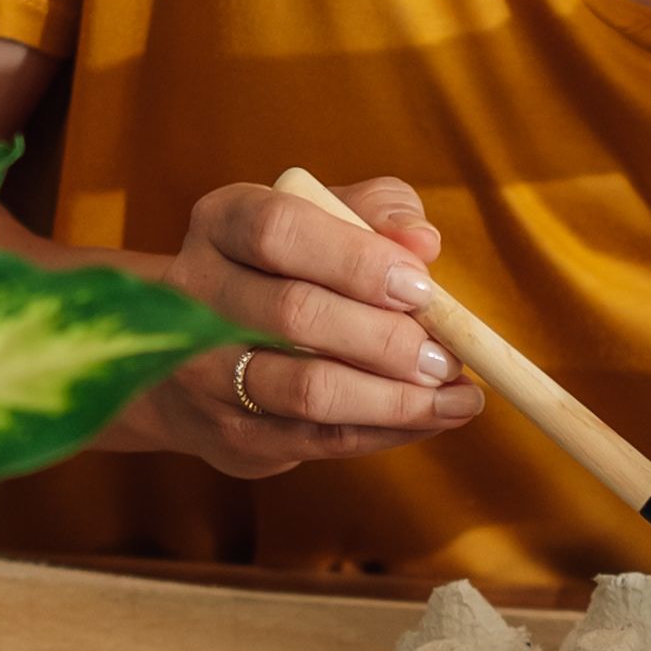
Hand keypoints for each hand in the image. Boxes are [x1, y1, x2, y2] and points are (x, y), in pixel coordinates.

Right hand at [131, 176, 483, 479]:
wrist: (202, 354)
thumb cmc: (287, 270)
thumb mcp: (326, 219)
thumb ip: (377, 213)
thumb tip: (421, 242)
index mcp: (223, 223)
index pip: (278, 231)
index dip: (355, 258)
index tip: (420, 286)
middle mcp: (197, 295)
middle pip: (295, 315)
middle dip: (385, 338)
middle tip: (446, 355)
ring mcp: (206, 371)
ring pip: (308, 389)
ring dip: (394, 397)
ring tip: (453, 395)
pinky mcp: (232, 432)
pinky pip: (319, 437)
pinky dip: (388, 430)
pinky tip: (432, 417)